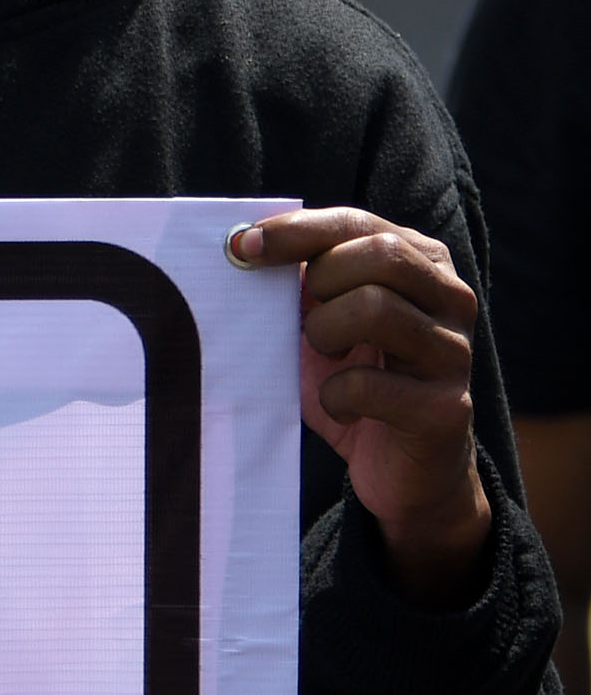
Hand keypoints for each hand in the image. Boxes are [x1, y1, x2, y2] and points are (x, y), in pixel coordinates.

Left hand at [228, 210, 493, 600]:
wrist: (405, 472)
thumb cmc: (356, 384)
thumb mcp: (322, 325)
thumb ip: (301, 284)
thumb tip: (241, 244)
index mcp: (424, 266)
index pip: (358, 222)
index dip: (296, 230)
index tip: (239, 246)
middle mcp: (452, 299)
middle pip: (379, 254)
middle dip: (320, 284)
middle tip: (307, 323)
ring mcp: (455, 353)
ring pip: (376, 308)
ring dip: (324, 335)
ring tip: (326, 358)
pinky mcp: (445, 408)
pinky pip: (368, 383)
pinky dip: (335, 396)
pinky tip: (342, 408)